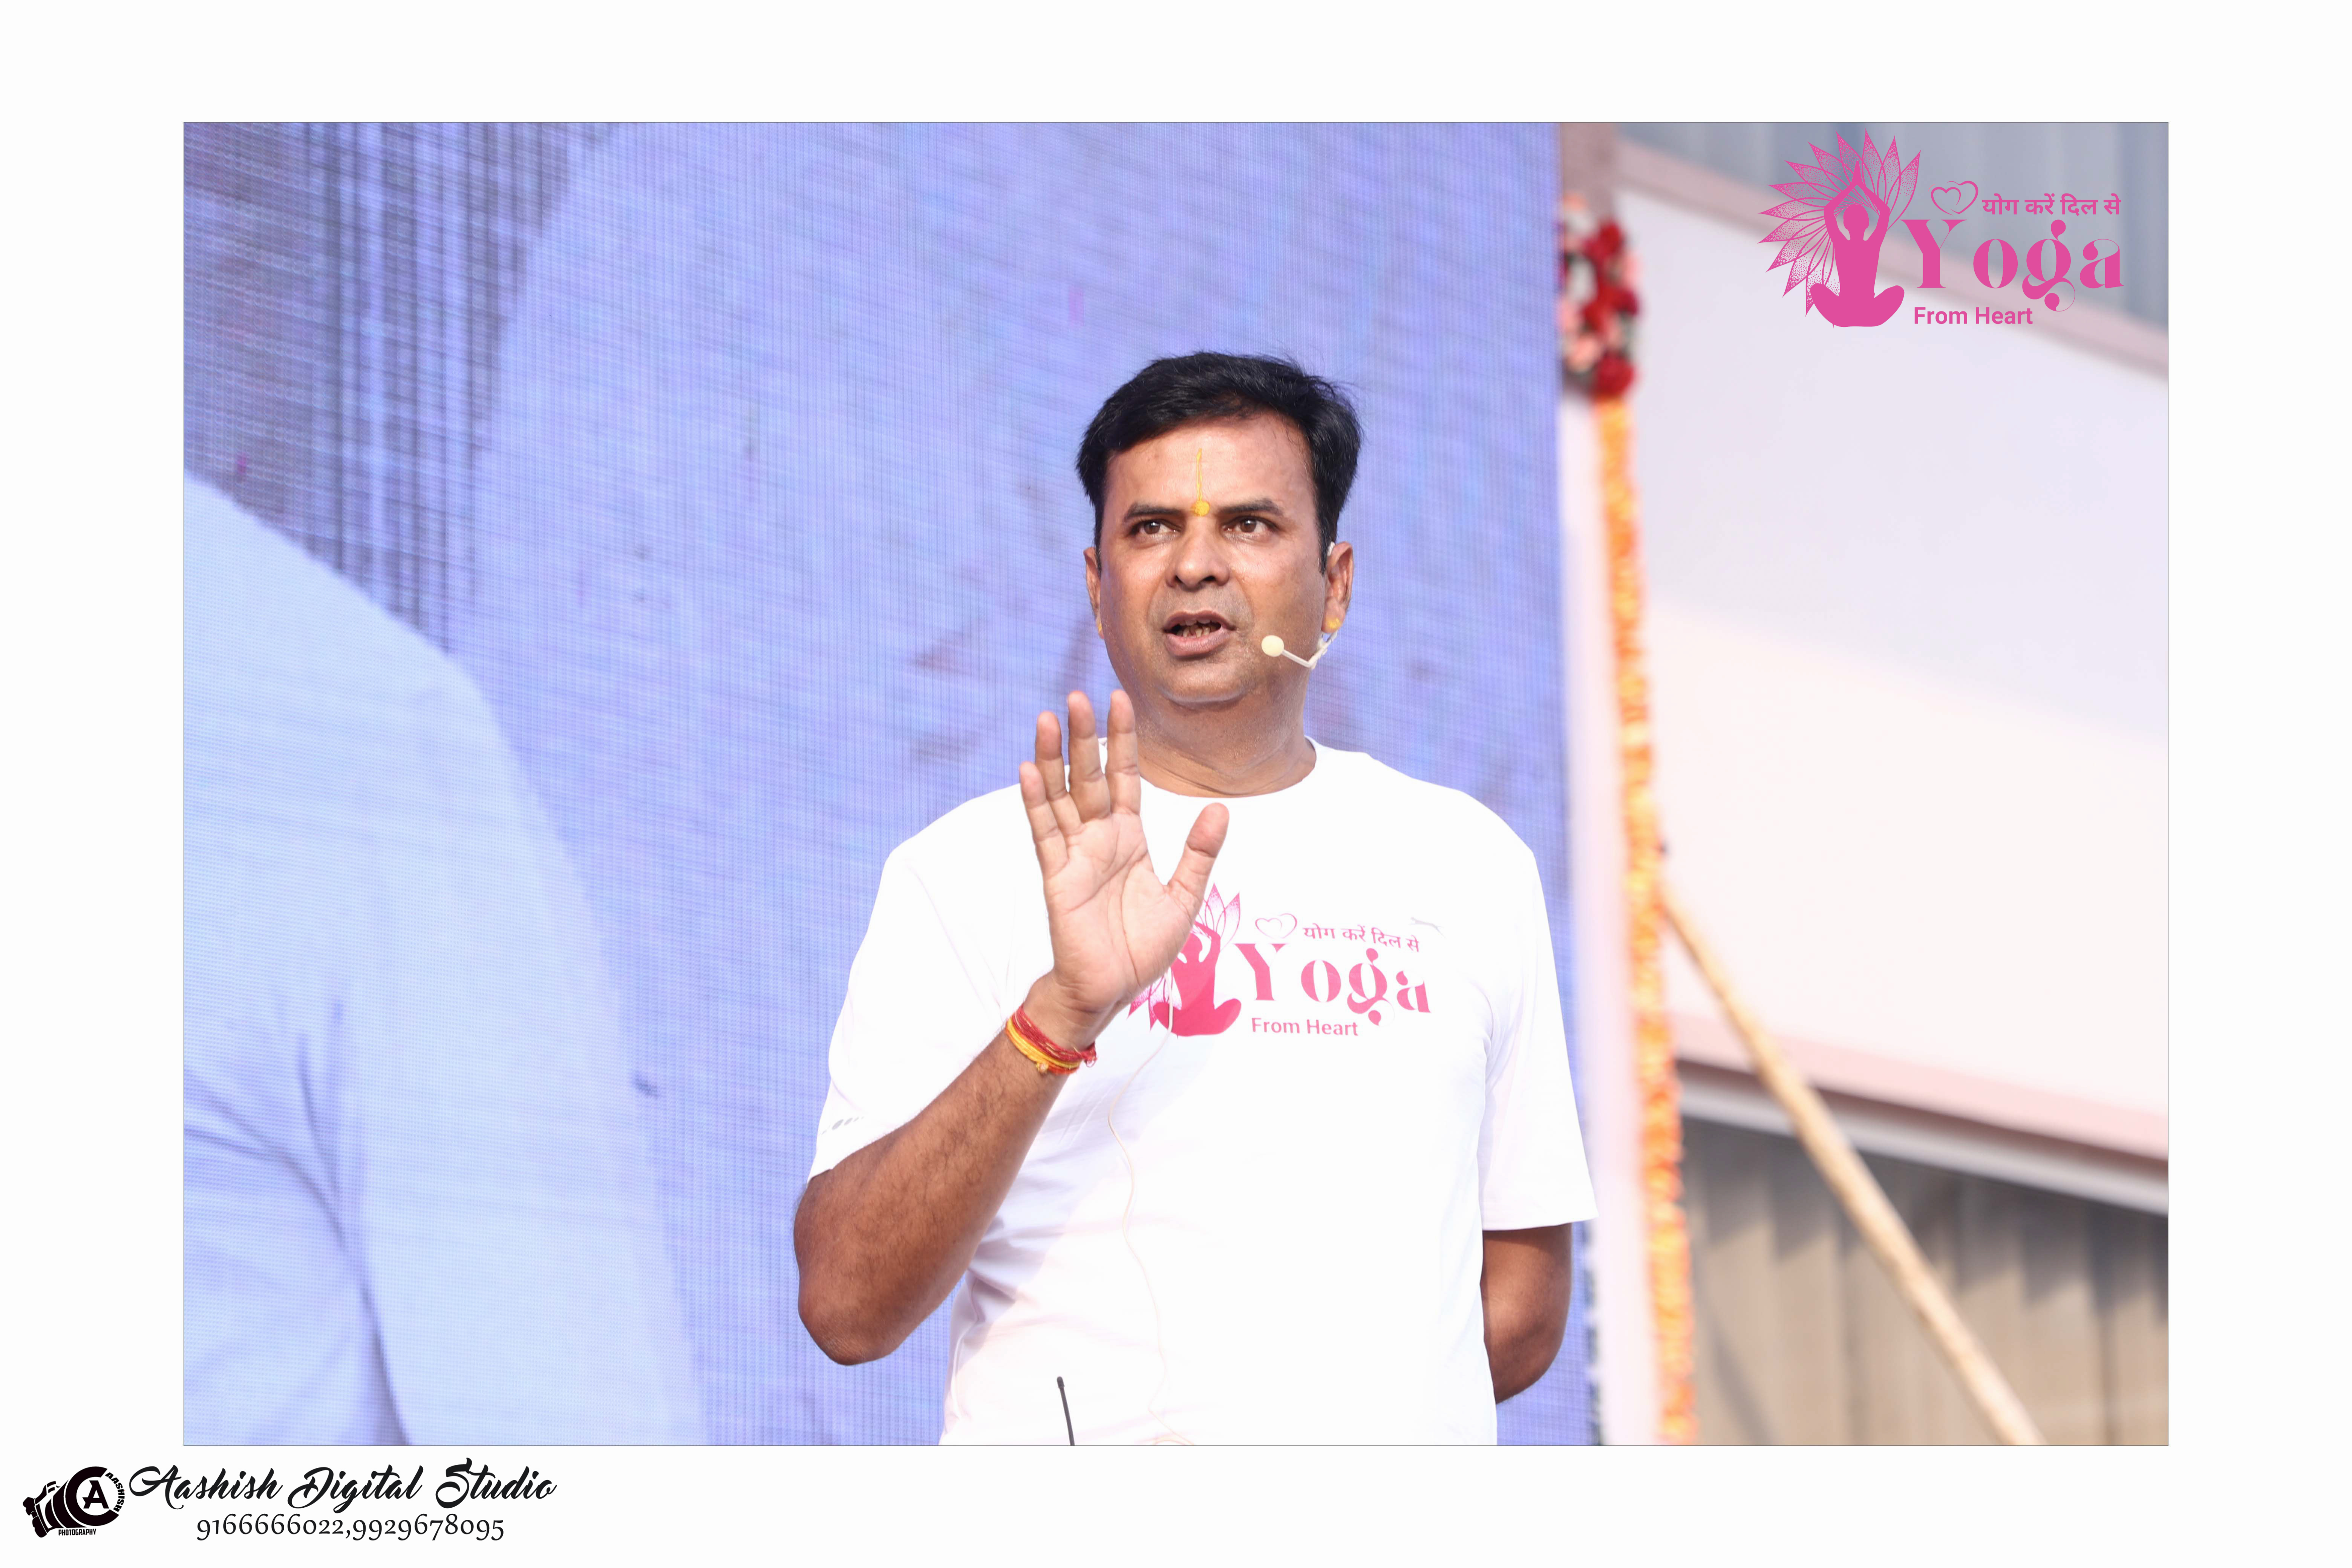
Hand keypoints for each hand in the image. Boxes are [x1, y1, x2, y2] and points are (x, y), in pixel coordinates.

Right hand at [1018, 690, 1227, 1043]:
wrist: (1112, 990)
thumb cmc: (1142, 948)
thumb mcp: (1184, 898)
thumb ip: (1199, 854)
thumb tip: (1221, 810)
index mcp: (1128, 838)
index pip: (1125, 778)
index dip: (1123, 741)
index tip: (1120, 701)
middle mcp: (1099, 839)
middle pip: (1090, 777)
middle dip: (1085, 737)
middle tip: (1079, 695)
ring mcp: (1075, 855)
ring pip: (1062, 796)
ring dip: (1054, 758)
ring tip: (1050, 718)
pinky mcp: (1057, 877)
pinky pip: (1045, 833)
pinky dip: (1037, 802)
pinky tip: (1029, 769)